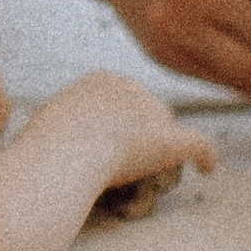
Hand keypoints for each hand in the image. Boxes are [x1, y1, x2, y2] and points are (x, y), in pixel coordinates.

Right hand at [56, 67, 215, 218]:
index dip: (120, 118)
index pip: (122, 96)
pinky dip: (205, 157)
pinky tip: (206, 169)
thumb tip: (47, 140)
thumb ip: (59, 125)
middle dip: (144, 129)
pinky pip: (199, 146)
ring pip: (168, 128)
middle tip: (133, 156)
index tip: (113, 136)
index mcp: (101, 81)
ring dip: (164, 145)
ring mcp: (153, 113)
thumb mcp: (44, 123)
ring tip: (158, 168)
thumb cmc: (45, 145)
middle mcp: (131, 89)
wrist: (64, 153)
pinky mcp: (172, 140)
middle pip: (148, 108)